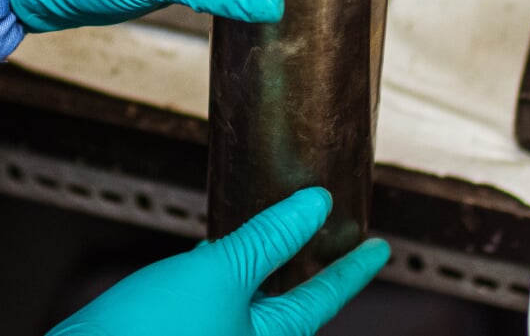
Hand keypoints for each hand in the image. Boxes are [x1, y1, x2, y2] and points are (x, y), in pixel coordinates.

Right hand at [47, 188, 388, 335]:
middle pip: (288, 302)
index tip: (379, 249)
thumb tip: (314, 207)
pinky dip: (221, 271)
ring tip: (278, 230)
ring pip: (249, 299)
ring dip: (263, 265)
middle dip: (307, 267)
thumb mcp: (221, 273)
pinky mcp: (178, 331)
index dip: (352, 268)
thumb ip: (268, 239)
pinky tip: (211, 249)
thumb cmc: (150, 333)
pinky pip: (214, 298)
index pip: (322, 298)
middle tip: (332, 235)